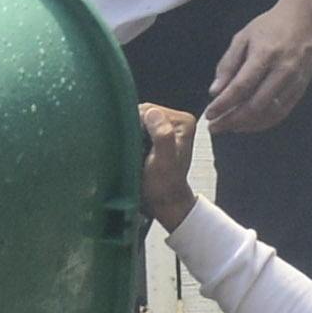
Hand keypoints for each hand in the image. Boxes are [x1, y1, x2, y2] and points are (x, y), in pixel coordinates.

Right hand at [138, 102, 201, 223]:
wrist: (163, 202)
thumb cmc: (163, 187)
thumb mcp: (163, 163)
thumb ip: (163, 137)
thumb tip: (153, 113)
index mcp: (183, 121)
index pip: (148, 110)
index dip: (134, 126)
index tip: (134, 147)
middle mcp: (177, 119)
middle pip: (141, 113)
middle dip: (131, 130)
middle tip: (132, 151)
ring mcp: (166, 125)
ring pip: (136, 120)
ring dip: (128, 134)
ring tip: (131, 152)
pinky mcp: (156, 133)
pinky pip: (135, 128)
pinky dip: (129, 138)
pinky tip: (130, 151)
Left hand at [207, 2, 311, 135]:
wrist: (306, 20)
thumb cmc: (271, 26)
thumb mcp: (243, 37)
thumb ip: (228, 64)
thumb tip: (215, 92)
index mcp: (265, 54)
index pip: (240, 87)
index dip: (223, 104)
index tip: (208, 114)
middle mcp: (283, 71)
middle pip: (254, 106)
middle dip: (231, 120)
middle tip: (215, 127)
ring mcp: (294, 83)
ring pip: (268, 114)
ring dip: (246, 125)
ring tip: (229, 127)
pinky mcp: (301, 90)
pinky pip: (280, 113)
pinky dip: (262, 123)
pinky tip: (248, 124)